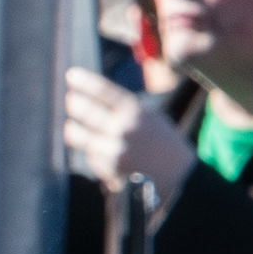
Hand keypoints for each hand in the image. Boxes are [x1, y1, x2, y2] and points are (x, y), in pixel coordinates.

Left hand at [61, 66, 191, 197]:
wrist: (180, 177)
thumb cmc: (165, 144)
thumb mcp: (151, 118)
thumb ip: (126, 108)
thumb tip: (96, 98)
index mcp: (136, 111)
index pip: (103, 91)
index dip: (84, 82)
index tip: (72, 76)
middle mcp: (123, 128)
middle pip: (85, 111)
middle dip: (74, 105)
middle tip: (71, 102)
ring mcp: (114, 150)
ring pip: (80, 137)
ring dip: (73, 131)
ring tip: (72, 127)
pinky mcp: (109, 170)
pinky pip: (90, 157)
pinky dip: (91, 153)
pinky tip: (97, 151)